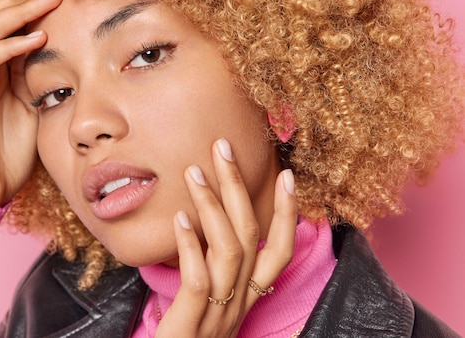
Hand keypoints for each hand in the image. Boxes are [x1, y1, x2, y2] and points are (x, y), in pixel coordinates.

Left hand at [156, 139, 296, 336]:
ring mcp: (218, 315)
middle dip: (240, 189)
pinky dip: (191, 247)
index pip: (280, 252)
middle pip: (251, 239)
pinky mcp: (190, 326)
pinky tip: (179, 218)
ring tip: (194, 172)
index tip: (286, 175)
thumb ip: (214, 271)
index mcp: (247, 297)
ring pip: (229, 253)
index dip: (287, 214)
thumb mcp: (210, 304)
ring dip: (213, 207)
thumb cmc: (188, 337)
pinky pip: (199, 282)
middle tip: (223, 147)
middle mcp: (240, 304)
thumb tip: (205, 229)